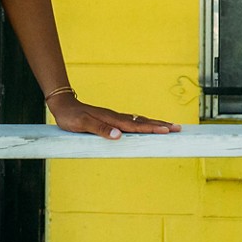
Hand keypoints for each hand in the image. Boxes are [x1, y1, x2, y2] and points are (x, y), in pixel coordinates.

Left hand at [47, 93, 181, 139]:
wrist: (63, 105)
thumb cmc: (71, 117)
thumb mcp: (82, 125)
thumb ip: (100, 130)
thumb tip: (119, 136)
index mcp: (112, 120)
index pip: (136, 125)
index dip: (152, 128)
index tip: (167, 130)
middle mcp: (116, 118)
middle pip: (142, 121)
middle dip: (160, 125)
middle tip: (178, 129)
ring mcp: (114, 118)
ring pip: (138, 121)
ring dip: (154, 124)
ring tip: (169, 127)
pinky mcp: (111, 120)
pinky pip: (132, 122)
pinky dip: (143, 124)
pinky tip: (147, 126)